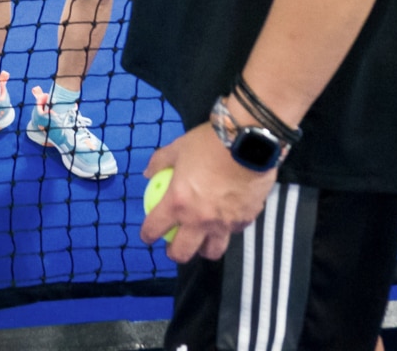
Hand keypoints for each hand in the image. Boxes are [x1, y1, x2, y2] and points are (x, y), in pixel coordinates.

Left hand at [140, 122, 277, 263]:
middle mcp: (199, 220)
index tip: (148, 236)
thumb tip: (148, 173)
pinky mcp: (245, 220)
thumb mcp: (178, 147)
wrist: (248, 142)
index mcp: (178, 202)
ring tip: (202, 240)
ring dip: (203, 248)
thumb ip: (160, 161)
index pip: (155, 228)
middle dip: (175, 253)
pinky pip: (233, 232)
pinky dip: (227, 230)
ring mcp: (224, 224)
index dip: (147, 235)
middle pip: (183, 252)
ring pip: (212, 251)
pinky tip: (226, 219)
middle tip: (174, 246)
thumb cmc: (208, 143)